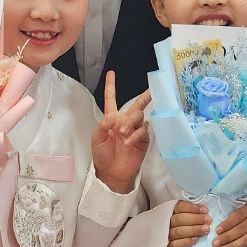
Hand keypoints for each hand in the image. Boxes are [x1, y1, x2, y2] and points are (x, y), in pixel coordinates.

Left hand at [91, 71, 149, 193]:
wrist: (111, 173)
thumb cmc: (102, 155)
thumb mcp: (96, 139)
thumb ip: (103, 126)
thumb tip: (115, 116)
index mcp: (112, 119)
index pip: (112, 99)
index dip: (111, 86)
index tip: (111, 73)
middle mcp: (125, 122)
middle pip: (137, 105)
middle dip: (145, 97)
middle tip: (149, 93)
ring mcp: (135, 130)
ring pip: (140, 116)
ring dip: (131, 122)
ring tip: (123, 133)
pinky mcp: (142, 140)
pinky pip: (142, 131)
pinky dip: (135, 135)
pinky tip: (128, 141)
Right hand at [167, 200, 209, 246]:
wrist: (182, 246)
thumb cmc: (189, 226)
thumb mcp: (191, 216)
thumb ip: (195, 212)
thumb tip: (206, 211)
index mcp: (173, 212)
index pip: (180, 207)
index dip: (192, 208)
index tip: (205, 210)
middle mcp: (168, 222)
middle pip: (179, 219)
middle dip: (195, 219)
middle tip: (208, 220)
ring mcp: (168, 235)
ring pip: (178, 231)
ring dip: (194, 230)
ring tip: (206, 229)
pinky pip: (176, 244)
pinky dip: (186, 241)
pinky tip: (196, 239)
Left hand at [214, 201, 246, 246]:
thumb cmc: (244, 216)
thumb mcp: (239, 208)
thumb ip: (230, 215)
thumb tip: (215, 226)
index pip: (238, 216)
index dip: (227, 223)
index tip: (217, 230)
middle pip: (240, 229)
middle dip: (226, 237)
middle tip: (215, 244)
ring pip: (245, 241)